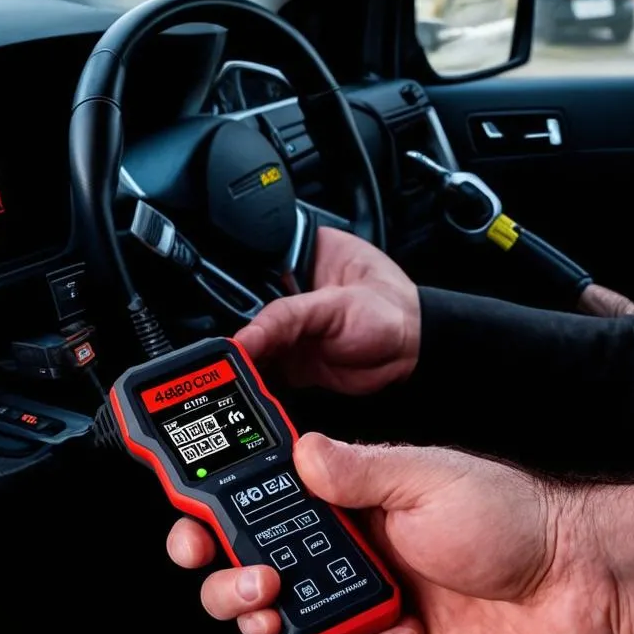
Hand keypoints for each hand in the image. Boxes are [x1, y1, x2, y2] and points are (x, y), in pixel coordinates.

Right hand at [168, 434, 633, 633]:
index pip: (258, 505)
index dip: (213, 516)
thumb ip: (357, 470)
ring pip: (270, 624)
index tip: (190, 527)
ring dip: (255, 627)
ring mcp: (353, 606)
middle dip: (226, 580)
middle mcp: (340, 553)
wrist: (580, 592)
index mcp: (346, 501)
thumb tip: (299, 452)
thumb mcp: (428, 476)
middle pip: (246, 569)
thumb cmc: (513, 518)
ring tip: (280, 622)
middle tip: (254, 582)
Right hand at [236, 228, 420, 394]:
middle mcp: (288, 289)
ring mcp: (288, 326)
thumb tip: (243, 340)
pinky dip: (255, 376)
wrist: (413, 353)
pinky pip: (263, 368)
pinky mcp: (291, 358)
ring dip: (243, 356)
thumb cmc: (390, 311)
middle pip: (241, 304)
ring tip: (236, 366)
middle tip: (231, 345)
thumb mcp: (332, 305)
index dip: (231, 283)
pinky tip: (247, 379)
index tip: (220, 308)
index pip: (248, 262)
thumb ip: (285, 320)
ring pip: (249, 341)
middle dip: (236, 325)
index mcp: (298, 254)